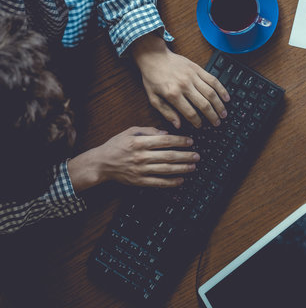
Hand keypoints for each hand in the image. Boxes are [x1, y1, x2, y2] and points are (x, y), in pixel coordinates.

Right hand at [68, 127, 198, 190]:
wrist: (100, 164)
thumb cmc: (115, 145)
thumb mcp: (129, 132)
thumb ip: (148, 130)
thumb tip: (166, 133)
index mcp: (139, 143)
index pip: (164, 141)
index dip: (179, 141)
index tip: (190, 142)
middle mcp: (141, 157)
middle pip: (168, 156)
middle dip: (185, 156)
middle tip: (197, 156)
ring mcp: (140, 170)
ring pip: (166, 170)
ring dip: (181, 168)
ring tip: (193, 167)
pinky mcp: (139, 181)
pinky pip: (158, 183)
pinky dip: (170, 182)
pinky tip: (181, 180)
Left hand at [131, 33, 229, 128]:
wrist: (154, 56)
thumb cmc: (152, 78)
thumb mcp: (153, 98)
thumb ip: (166, 112)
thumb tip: (178, 125)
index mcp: (173, 94)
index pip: (190, 113)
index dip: (197, 122)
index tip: (201, 126)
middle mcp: (185, 85)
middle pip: (204, 105)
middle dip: (212, 116)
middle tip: (217, 123)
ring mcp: (193, 76)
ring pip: (211, 93)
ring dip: (219, 105)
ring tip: (224, 114)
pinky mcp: (197, 69)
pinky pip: (213, 80)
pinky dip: (221, 89)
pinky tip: (226, 97)